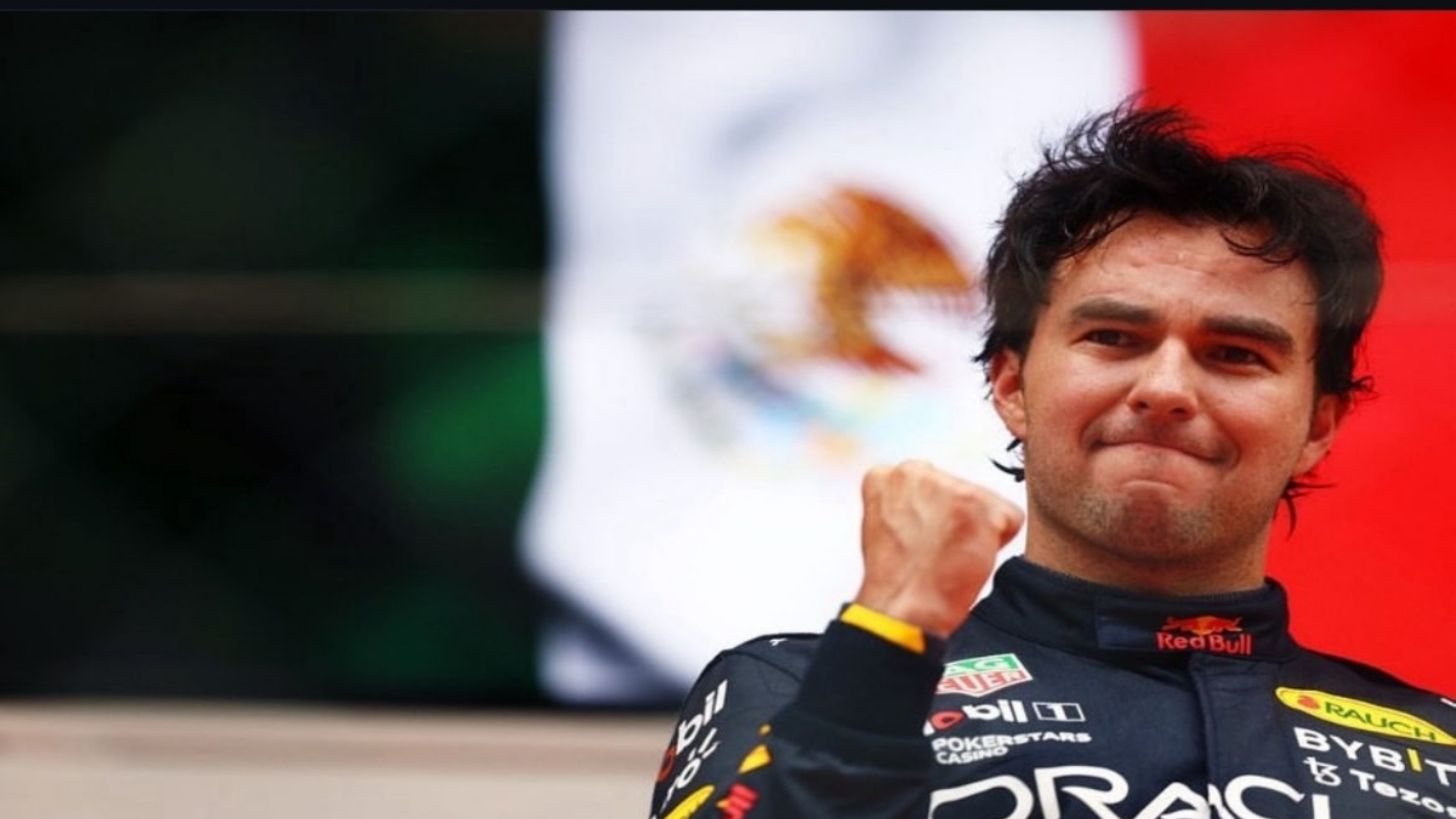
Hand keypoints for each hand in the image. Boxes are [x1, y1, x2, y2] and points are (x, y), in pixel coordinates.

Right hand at [853, 460, 1023, 637]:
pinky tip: (969, 558)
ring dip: (977, 530)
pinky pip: (1010, 518)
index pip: (932, 484)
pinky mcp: (976, 503)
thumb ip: (909, 502)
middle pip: (960, 489)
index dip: (934, 516)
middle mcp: (914, 471)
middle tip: (937, 550)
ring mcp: (946, 485)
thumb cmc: (898, 578)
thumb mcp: (887, 525)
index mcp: (886, 476)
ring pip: (986, 504)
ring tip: (950, 556)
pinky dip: (998, 542)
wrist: (903, 608)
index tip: (922, 539)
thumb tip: (938, 501)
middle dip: (958, 517)